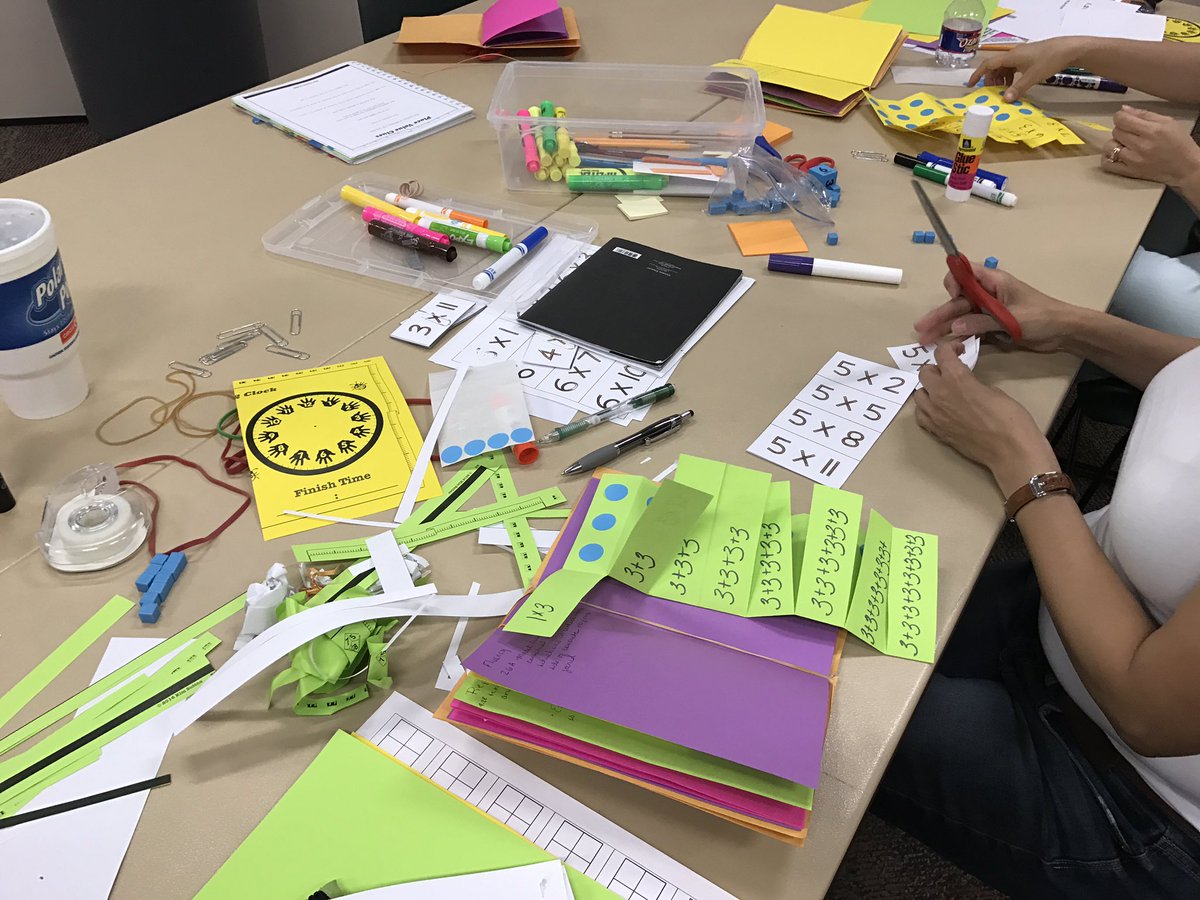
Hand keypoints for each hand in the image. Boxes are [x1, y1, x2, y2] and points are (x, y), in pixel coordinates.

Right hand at [914, 263, 1075, 351]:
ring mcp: (989, 312)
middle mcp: (988, 295)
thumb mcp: (1012, 318)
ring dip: (944, 329)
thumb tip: (954, 326)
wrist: (1064, 332)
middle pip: (957, 301)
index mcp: (994, 282)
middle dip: (940, 315)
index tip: (952, 296)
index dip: (954, 282)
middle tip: (921, 329)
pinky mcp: (992, 327)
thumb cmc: (1042, 316)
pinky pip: (971, 330)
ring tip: (926, 341)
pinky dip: (959, 338)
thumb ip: (982, 322)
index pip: (964, 272)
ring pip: (961, 318)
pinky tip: (947, 347)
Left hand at [915, 343, 1058, 493]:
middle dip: (937, 368)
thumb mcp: (993, 390)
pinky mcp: (936, 432)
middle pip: (924, 373)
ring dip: (929, 389)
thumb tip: (965, 384)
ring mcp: (935, 415)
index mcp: (956, 379)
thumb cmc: (1010, 418)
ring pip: (918, 395)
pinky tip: (938, 409)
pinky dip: (926, 409)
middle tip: (950, 371)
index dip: (950, 348)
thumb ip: (972, 383)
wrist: (1010, 450)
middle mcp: (939, 395)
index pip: (941, 354)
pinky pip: (921, 416)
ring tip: (943, 391)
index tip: (958, 350)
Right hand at [970, 37, 1089, 101]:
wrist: (1068, 49)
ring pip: (1004, 68)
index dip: (977, 74)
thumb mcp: (1032, 77)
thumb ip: (1017, 89)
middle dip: (991, 80)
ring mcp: (1021, 56)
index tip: (970, 85)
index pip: (988, 64)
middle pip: (995, 67)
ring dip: (1001, 80)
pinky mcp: (1028, 58)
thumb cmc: (1049, 60)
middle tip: (992, 93)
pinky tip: (1015, 86)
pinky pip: (1013, 68)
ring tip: (1004, 92)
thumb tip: (1004, 100)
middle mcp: (1014, 54)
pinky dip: (1010, 77)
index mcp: (1011, 56)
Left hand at [1104, 106, 1199, 189]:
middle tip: (1131, 133)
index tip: (1124, 119)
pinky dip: (1108, 159)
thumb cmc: (1179, 143)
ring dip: (1115, 144)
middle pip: (1116, 131)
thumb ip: (1144, 114)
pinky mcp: (1130, 172)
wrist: (1185, 167)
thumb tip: (1124, 109)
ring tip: (1126, 145)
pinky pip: (1107, 165)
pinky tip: (1116, 155)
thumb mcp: (1168, 122)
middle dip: (1121, 129)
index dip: (1120, 117)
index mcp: (1151, 130)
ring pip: (1109, 146)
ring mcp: (1134, 160)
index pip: (1122, 119)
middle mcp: (1141, 145)